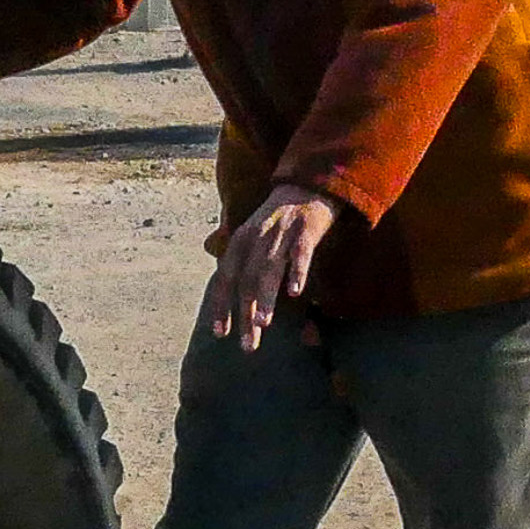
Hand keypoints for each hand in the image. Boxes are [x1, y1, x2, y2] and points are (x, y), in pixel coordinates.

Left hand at [206, 183, 339, 351]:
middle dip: (244, 314)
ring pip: (268, 269)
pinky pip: (299, 254)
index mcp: (240, 240)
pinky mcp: (305, 229)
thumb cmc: (281, 219)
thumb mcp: (253, 235)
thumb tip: (229, 288)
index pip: (225, 277)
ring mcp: (281, 233)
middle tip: (248, 344)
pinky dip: (296, 272)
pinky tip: (295, 293)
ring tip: (262, 324)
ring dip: (265, 298)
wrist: (309, 184)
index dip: (222, 305)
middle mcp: (256, 236)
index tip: (220, 333)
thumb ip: (241, 260)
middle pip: (246, 280)